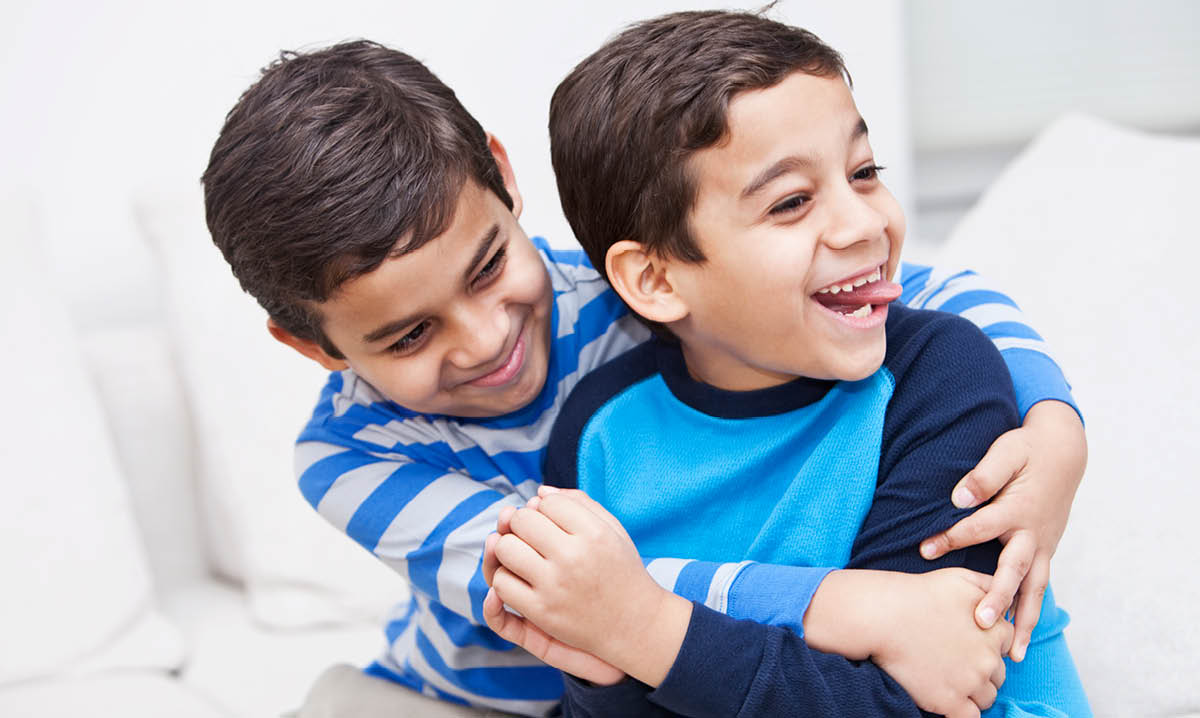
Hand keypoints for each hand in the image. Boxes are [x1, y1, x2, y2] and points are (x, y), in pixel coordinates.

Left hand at [486, 487, 691, 685]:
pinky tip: (521, 578)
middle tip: (530, 535)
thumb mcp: (613, 532)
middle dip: (522, 523)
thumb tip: (540, 492)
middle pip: (522, 521)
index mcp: (594, 534)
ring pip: (505, 549)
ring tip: (522, 554)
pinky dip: (505, 578)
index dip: (544, 508)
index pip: (548, 502)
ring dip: (508, 548)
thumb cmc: (622, 572)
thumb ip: (581, 505)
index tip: (551, 520)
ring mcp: (555, 586)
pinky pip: (502, 583)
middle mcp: (574, 557)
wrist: (636, 625)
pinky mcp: (541, 612)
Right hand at [826, 569, 1013, 717]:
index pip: (1007, 645)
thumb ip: (991, 586)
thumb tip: (1006, 594)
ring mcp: (970, 682)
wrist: (883, 616)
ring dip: (973, 690)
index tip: (968, 640)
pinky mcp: (950, 702)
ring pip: (987, 697)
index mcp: (995, 630)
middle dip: (982, 668)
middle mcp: (988, 659)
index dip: (988, 643)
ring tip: (948, 677)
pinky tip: (946, 698)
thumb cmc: (919, 594)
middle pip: (999, 674)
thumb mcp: (961, 579)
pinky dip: (961, 710)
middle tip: (955, 659)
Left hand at [920, 400, 1085, 659]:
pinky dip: (1031, 612)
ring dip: (1023, 622)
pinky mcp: (1045, 552)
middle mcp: (1032, 533)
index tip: (924, 550)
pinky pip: (1039, 588)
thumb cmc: (1028, 450)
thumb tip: (959, 498)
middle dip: (998, 599)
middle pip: (1014, 571)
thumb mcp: (1006, 451)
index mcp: (1017, 508)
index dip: (951, 538)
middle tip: (981, 624)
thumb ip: (984, 475)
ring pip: (1034, 590)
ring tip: (1013, 654)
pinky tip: (1018, 638)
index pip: (980, 527)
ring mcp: (1042, 546)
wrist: (1064, 452)